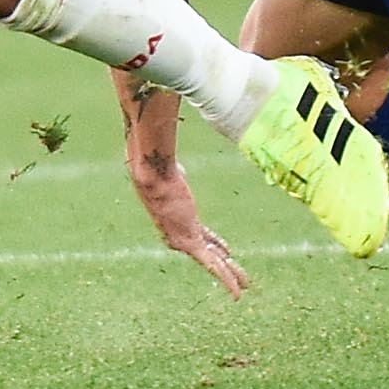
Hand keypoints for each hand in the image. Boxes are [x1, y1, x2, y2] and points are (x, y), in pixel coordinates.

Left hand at [121, 81, 248, 296]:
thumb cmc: (153, 153)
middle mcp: (177, 228)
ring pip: (212, 260)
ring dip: (229, 273)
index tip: (218, 242)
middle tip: (231, 268)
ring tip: (241, 289)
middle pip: (204, 247)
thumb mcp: (165, 145)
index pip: (195, 227)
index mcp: (174, 209)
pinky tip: (237, 292)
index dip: (209, 236)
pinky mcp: (189, 242)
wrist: (147, 171)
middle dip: (221, 259)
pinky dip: (226, 279)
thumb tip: (165, 96)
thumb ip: (168, 125)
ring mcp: (183, 238)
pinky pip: (213, 265)